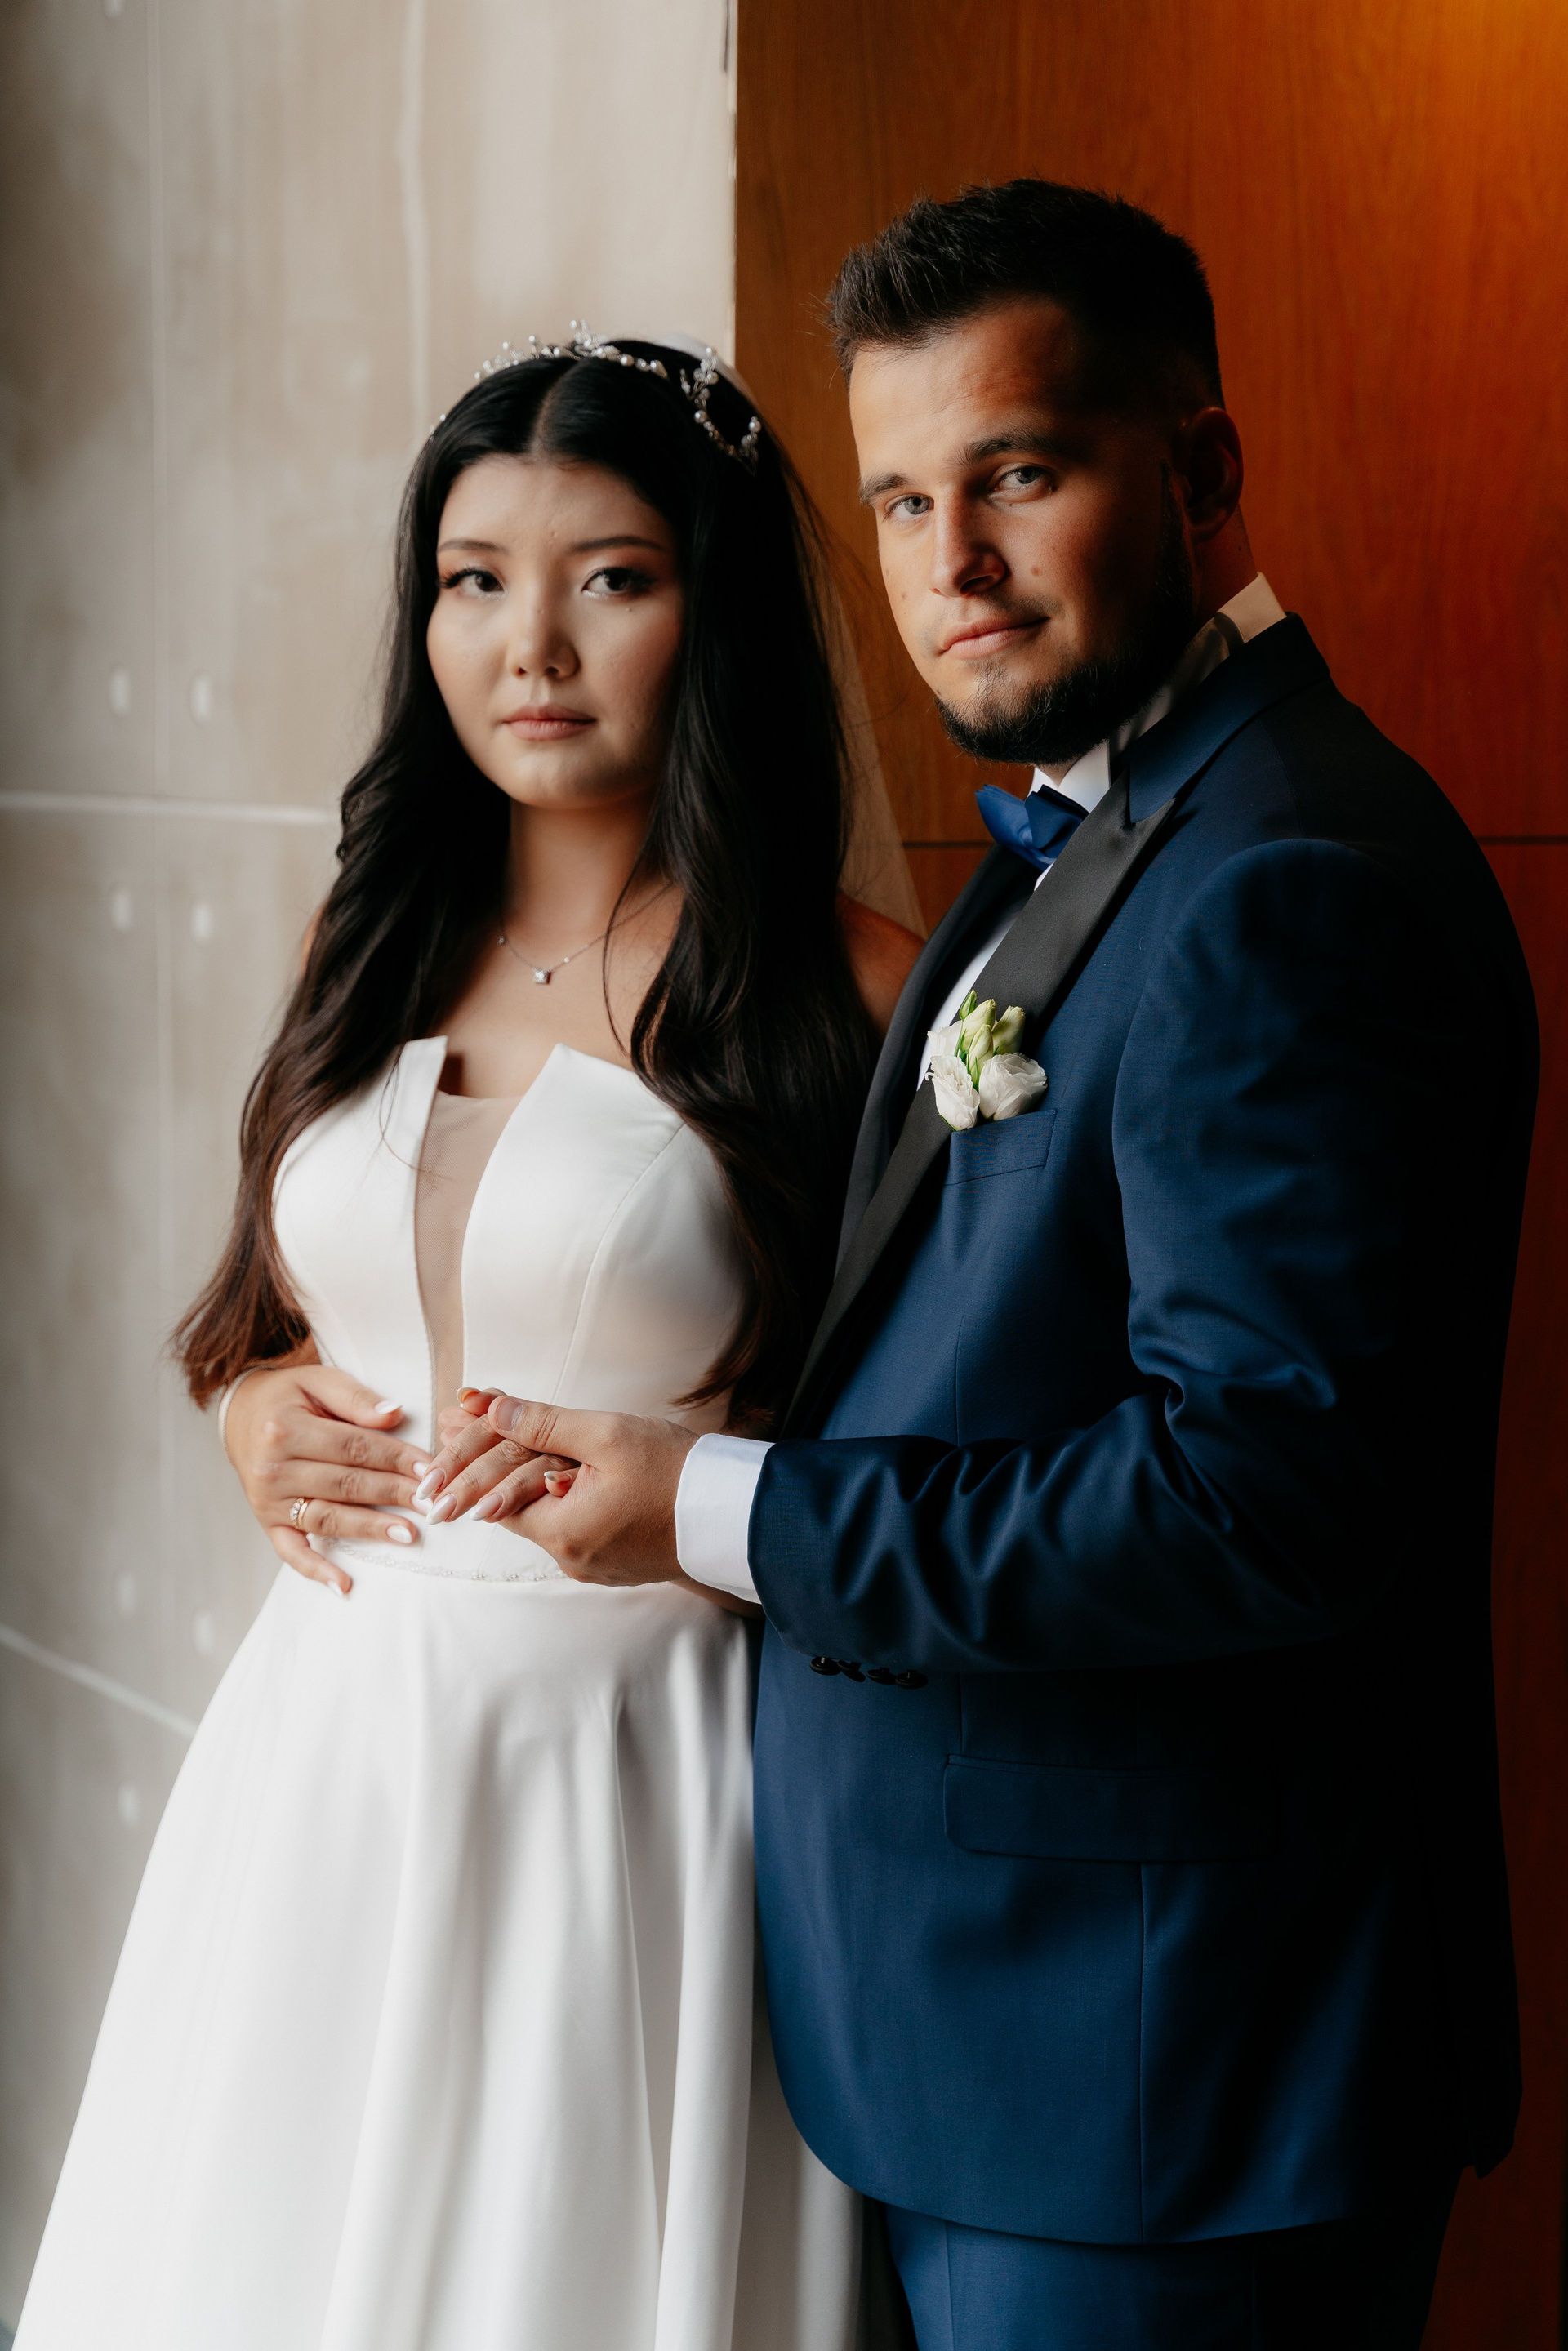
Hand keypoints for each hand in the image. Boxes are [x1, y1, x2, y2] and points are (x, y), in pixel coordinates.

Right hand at [224, 1359, 431, 1595]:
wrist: (241, 1416)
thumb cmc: (289, 1398)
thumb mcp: (317, 1381)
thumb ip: (356, 1397)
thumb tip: (395, 1415)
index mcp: (285, 1428)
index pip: (353, 1447)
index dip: (395, 1458)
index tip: (430, 1468)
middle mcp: (272, 1468)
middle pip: (345, 1484)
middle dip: (393, 1493)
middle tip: (431, 1503)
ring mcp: (268, 1500)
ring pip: (327, 1518)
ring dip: (369, 1529)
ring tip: (407, 1534)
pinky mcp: (267, 1523)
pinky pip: (292, 1552)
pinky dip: (317, 1571)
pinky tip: (345, 1584)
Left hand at [418, 1394, 694, 1588]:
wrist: (738, 1514)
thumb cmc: (677, 1472)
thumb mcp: (605, 1434)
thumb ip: (543, 1422)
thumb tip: (488, 1408)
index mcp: (563, 1531)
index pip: (495, 1500)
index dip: (470, 1463)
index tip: (447, 1431)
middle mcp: (573, 1558)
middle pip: (516, 1512)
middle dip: (487, 1472)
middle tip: (454, 1439)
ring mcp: (598, 1565)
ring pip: (548, 1518)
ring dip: (527, 1483)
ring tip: (511, 1446)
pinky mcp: (620, 1562)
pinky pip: (577, 1527)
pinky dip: (562, 1500)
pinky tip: (564, 1474)